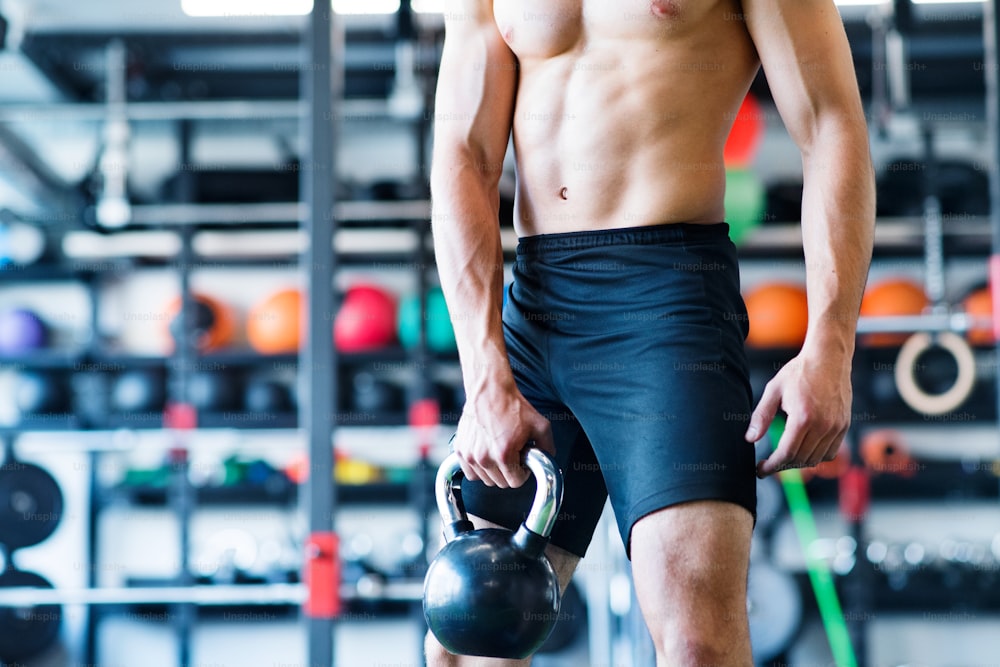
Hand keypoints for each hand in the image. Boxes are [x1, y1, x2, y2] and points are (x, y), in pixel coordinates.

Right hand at [454, 379, 553, 487]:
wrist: (489, 390)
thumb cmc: (512, 405)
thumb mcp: (540, 425)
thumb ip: (547, 447)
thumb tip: (546, 460)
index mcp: (503, 454)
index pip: (515, 482)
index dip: (523, 472)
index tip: (522, 462)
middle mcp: (484, 457)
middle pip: (500, 483)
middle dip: (509, 471)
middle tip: (512, 454)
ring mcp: (470, 455)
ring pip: (485, 479)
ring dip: (494, 470)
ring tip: (499, 451)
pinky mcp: (460, 450)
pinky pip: (470, 473)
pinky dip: (479, 468)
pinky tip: (487, 453)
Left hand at [745, 352, 851, 477]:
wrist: (828, 358)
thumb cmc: (798, 372)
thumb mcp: (773, 391)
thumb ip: (761, 416)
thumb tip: (750, 439)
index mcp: (803, 417)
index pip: (787, 454)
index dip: (772, 466)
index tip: (760, 470)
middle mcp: (823, 425)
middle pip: (801, 460)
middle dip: (782, 466)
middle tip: (768, 465)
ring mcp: (836, 427)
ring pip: (817, 459)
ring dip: (799, 463)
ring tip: (783, 458)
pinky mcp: (844, 425)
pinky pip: (831, 452)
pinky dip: (816, 457)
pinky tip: (803, 450)